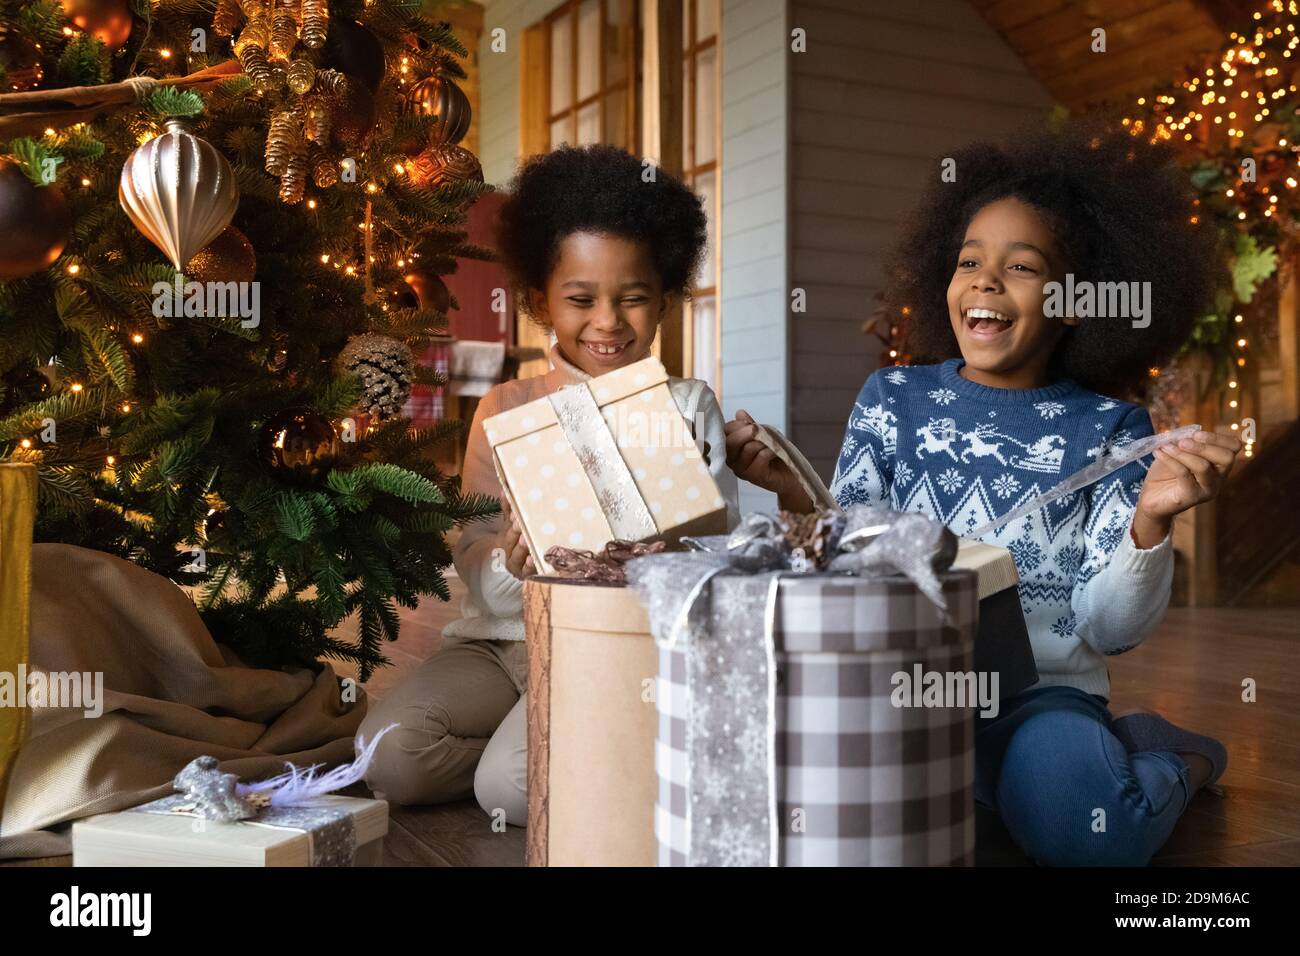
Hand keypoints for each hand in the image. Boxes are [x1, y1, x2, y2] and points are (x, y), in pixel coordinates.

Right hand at [498, 500, 535, 579]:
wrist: (521, 568)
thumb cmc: (519, 542)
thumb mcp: (512, 526)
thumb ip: (509, 510)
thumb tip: (505, 489)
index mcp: (505, 538)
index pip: (507, 529)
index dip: (511, 522)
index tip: (516, 515)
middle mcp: (509, 552)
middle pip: (510, 542)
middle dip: (515, 532)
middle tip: (520, 523)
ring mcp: (517, 565)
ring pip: (517, 556)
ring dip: (521, 548)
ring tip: (525, 539)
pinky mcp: (527, 576)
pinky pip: (528, 571)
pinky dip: (530, 566)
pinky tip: (533, 559)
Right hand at [724, 410, 813, 512]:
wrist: (789, 474)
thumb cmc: (774, 455)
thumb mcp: (762, 435)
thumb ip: (750, 426)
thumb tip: (740, 413)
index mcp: (731, 449)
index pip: (727, 431)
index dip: (739, 424)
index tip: (752, 423)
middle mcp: (732, 461)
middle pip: (732, 441)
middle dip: (747, 431)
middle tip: (760, 429)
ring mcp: (741, 471)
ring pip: (748, 448)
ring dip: (764, 442)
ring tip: (771, 444)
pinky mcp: (754, 477)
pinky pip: (761, 456)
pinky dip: (770, 450)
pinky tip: (775, 452)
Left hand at [1131, 430, 1240, 546]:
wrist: (1152, 496)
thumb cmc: (1166, 473)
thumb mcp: (1177, 451)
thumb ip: (1185, 441)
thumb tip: (1187, 432)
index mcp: (1219, 464)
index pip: (1233, 447)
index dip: (1218, 437)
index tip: (1196, 433)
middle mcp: (1219, 478)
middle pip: (1226, 458)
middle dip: (1204, 446)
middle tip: (1182, 442)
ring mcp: (1207, 489)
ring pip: (1204, 467)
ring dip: (1183, 453)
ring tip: (1166, 447)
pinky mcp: (1191, 497)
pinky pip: (1184, 474)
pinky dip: (1170, 460)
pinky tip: (1158, 453)